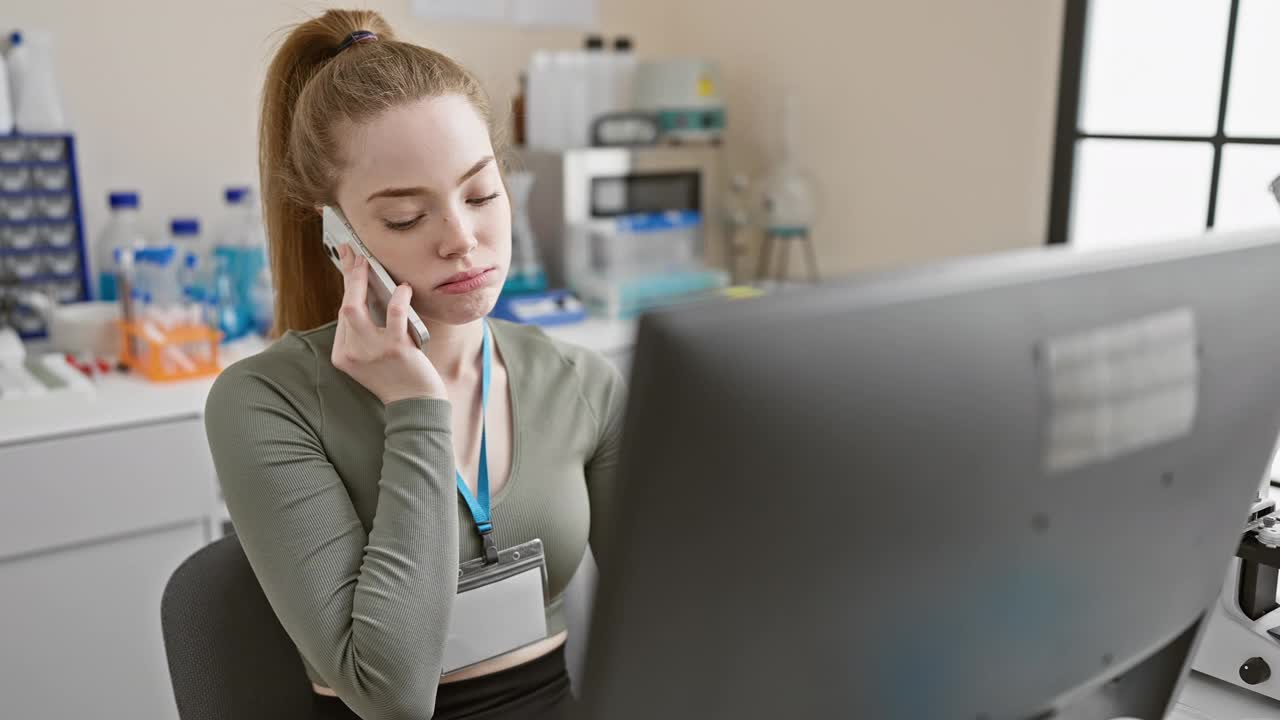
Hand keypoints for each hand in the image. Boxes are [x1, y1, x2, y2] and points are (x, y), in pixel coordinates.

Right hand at [331, 245, 446, 404]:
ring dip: (359, 281)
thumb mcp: (371, 360)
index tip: (350, 265)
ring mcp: (372, 351)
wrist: (416, 406)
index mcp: (343, 356)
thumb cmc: (398, 379)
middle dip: (347, 276)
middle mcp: (353, 353)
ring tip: (366, 261)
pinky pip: (394, 315)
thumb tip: (368, 296)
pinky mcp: (395, 349)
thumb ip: (364, 335)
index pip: (343, 315)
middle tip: (352, 252)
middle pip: (344, 307)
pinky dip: (398, 298)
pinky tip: (403, 288)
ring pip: (354, 308)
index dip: (348, 288)